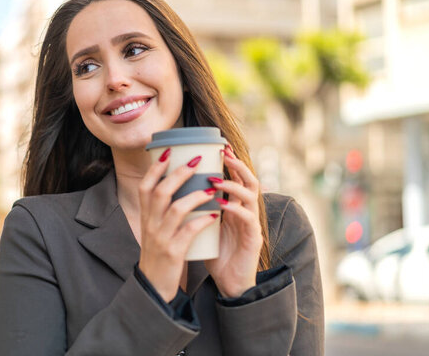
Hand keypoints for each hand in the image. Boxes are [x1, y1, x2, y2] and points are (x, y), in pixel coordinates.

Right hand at [138, 149, 218, 301]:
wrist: (154, 286)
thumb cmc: (159, 254)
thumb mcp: (153, 229)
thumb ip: (161, 210)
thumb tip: (175, 185)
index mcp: (145, 216)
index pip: (145, 186)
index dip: (155, 168)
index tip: (170, 152)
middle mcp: (150, 224)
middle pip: (161, 192)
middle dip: (179, 174)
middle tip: (197, 161)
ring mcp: (161, 238)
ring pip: (176, 210)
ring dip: (195, 196)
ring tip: (211, 188)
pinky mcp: (174, 252)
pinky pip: (188, 232)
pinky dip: (202, 221)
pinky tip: (213, 214)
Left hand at [205, 146, 262, 297]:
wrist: (228, 283)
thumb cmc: (216, 253)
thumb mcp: (204, 226)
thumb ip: (198, 209)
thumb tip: (175, 190)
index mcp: (236, 207)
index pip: (237, 178)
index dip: (231, 162)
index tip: (219, 146)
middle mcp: (247, 211)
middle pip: (250, 180)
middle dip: (237, 165)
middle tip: (223, 153)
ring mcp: (252, 224)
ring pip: (251, 195)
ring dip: (232, 185)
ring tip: (215, 179)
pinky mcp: (253, 239)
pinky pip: (247, 219)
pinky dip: (235, 208)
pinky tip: (222, 204)